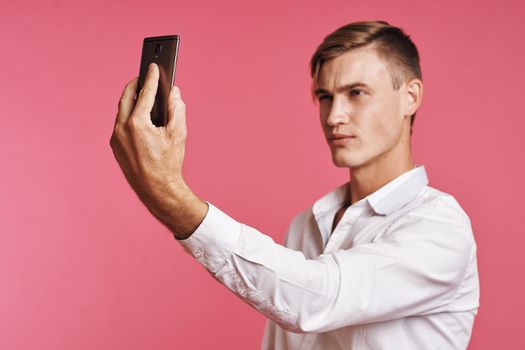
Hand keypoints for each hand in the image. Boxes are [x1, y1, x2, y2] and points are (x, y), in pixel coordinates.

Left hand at [110, 63, 206, 238]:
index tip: (154, 66)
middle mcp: (121, 129)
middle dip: (135, 85)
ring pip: (122, 112)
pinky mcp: (115, 147)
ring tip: (141, 93)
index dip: (151, 78)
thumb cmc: (169, 163)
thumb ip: (176, 109)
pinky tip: (138, 114)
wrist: (156, 190)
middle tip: (143, 76)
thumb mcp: (178, 133)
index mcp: (137, 123)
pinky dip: (129, 116)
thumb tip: (174, 93)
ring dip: (131, 100)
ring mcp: (115, 138)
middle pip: (126, 98)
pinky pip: (120, 125)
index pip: (144, 94)